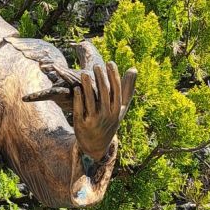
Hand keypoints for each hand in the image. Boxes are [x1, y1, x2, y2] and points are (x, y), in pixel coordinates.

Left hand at [72, 46, 136, 162]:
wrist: (95, 146)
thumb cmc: (109, 121)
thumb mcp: (120, 109)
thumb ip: (126, 89)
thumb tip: (133, 69)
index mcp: (117, 111)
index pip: (117, 91)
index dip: (114, 76)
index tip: (110, 63)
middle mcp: (107, 116)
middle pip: (104, 94)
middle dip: (101, 79)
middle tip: (96, 66)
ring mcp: (94, 121)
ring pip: (91, 101)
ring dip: (88, 86)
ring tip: (84, 73)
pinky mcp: (81, 125)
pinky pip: (80, 110)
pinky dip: (78, 99)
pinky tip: (76, 88)